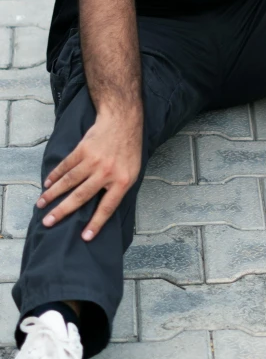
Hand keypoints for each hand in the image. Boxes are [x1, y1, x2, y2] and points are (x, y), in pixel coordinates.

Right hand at [36, 110, 142, 240]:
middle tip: (48, 222)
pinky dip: (55, 176)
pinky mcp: (83, 149)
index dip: (96, 223)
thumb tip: (101, 208)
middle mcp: (106, 172)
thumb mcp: (132, 171)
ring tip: (41, 205)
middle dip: (63, 211)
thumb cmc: (129, 149)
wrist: (122, 121)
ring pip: (69, 181)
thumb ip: (118, 189)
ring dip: (53, 194)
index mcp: (122, 181)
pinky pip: (66, 166)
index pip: (107, 207)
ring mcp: (93, 160)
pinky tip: (48, 184)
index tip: (85, 237)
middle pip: (81, 196)